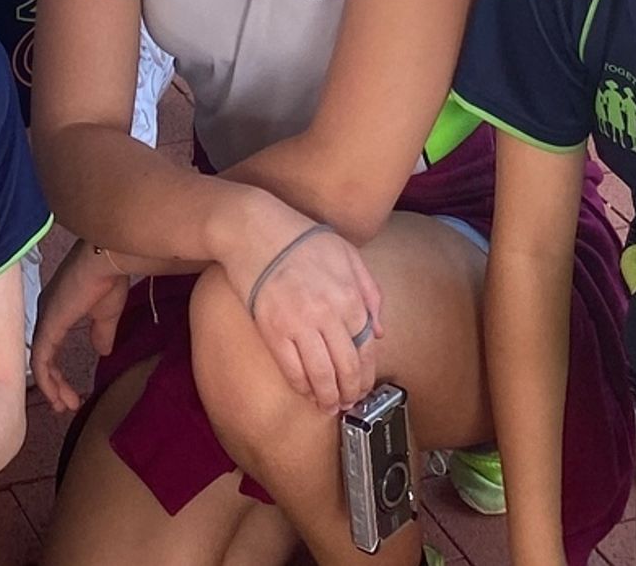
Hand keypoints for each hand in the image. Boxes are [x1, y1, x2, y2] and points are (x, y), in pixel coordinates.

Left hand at [30, 240, 135, 412]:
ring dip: (51, 388)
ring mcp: (45, 320)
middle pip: (42, 357)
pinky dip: (47, 382)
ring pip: (40, 362)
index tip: (71, 394)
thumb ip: (101, 333)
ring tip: (65, 407)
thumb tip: (102, 351)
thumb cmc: (108, 280)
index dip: (57, 374)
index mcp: (58, 310)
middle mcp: (46, 315)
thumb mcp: (107, 315)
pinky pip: (40, 360)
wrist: (106, 261)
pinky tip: (57, 397)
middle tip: (65, 406)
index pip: (49, 348)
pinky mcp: (48, 326)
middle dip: (53, 385)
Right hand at [231, 216, 384, 412]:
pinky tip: (307, 393)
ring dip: (328, 398)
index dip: (367, 375)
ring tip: (330, 406)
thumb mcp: (347, 253)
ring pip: (322, 376)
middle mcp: (328, 313)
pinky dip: (303, 388)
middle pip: (347, 368)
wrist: (255, 229)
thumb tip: (380, 332)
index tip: (364, 387)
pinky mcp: (273, 331)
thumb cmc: (301, 238)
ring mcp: (300, 324)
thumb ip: (370, 291)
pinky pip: (293, 370)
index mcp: (350, 295)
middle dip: (350, 392)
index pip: (367, 349)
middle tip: (349, 402)